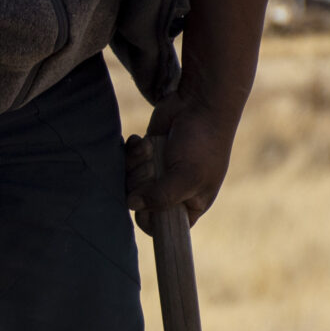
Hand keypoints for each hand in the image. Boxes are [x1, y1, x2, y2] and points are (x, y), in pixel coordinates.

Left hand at [125, 93, 240, 231]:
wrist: (200, 102)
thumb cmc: (202, 143)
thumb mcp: (187, 176)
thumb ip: (161, 197)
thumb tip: (132, 205)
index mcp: (190, 203)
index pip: (163, 228)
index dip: (150, 219)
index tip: (146, 205)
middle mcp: (173, 190)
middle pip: (139, 203)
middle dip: (142, 182)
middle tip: (154, 168)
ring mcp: (158, 171)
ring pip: (130, 181)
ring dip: (136, 164)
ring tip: (150, 149)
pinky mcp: (147, 153)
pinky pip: (127, 161)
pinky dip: (133, 150)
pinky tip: (143, 140)